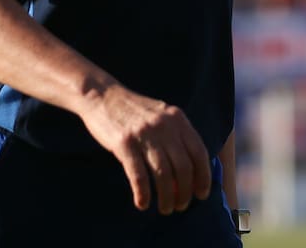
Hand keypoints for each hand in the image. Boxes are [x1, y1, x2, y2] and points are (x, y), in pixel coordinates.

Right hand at [79, 85, 211, 213]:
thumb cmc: (134, 111)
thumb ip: (176, 136)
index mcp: (177, 119)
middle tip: (181, 206)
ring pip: (163, 174)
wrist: (102, 96)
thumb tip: (191, 172)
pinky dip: (143, 193)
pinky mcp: (124, 143)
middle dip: (185, 192)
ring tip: (165, 209)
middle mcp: (164, 126)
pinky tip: (142, 204)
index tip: (201, 194)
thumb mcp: (162, 116)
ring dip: (167, 197)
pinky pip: (138, 175)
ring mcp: (144, 134)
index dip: (203, 177)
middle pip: (183, 167)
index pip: (199, 152)